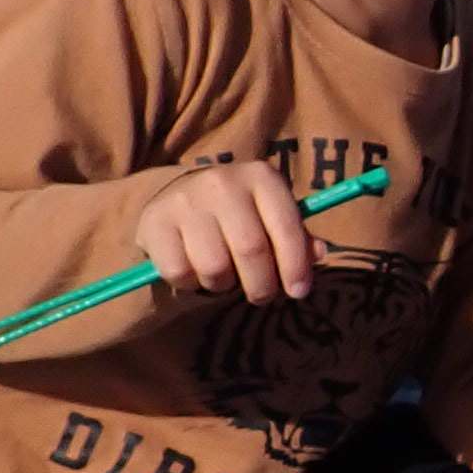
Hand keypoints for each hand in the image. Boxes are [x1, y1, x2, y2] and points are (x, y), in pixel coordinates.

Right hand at [137, 160, 320, 305]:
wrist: (179, 197)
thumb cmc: (241, 214)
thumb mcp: (272, 217)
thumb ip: (298, 237)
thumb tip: (318, 254)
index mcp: (261, 177)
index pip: (286, 227)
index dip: (295, 265)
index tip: (299, 292)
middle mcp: (223, 182)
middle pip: (251, 250)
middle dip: (262, 284)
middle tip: (261, 295)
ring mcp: (185, 200)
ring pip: (215, 267)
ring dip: (224, 285)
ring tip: (225, 276)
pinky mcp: (154, 222)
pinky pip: (180, 273)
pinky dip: (191, 284)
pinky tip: (194, 271)